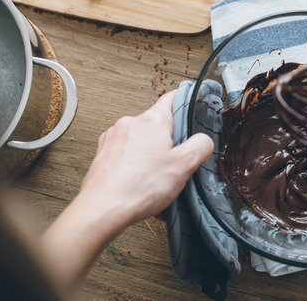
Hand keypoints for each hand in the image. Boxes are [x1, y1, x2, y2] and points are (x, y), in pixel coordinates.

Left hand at [41, 89, 212, 292]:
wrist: (103, 209)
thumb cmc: (138, 187)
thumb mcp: (185, 165)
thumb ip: (201, 146)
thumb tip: (203, 140)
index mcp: (152, 120)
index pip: (173, 98)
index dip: (186, 102)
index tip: (191, 108)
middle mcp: (130, 123)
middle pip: (158, 125)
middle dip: (168, 143)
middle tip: (175, 163)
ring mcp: (113, 138)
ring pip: (141, 142)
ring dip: (151, 157)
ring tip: (156, 181)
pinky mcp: (103, 154)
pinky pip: (126, 156)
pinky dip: (135, 168)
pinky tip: (141, 186)